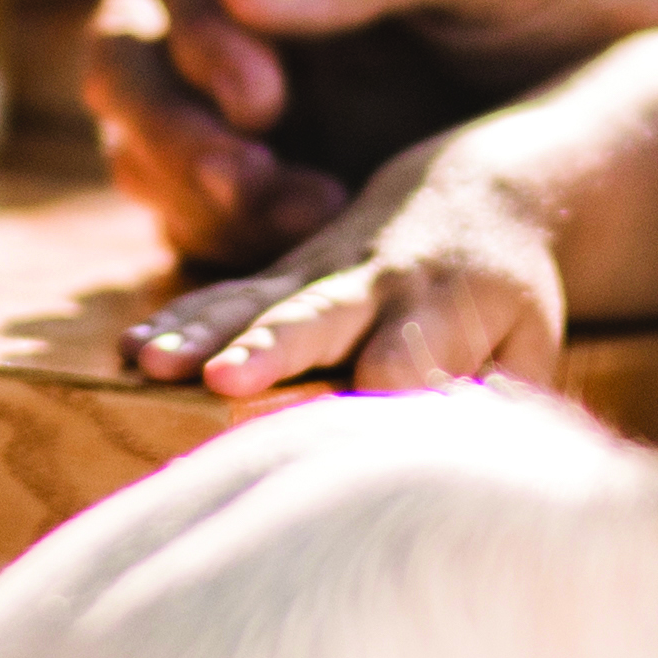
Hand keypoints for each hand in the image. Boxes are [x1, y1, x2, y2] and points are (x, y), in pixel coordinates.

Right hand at [86, 0, 657, 271]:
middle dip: (173, 123)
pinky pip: (194, 200)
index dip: (194, 19)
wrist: (638, 56)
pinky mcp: (260, 155)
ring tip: (303, 220)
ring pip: (146, 132)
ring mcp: (239, 69)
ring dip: (197, 186)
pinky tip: (310, 244)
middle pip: (131, 45)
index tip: (258, 95)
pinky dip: (228, 230)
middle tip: (251, 183)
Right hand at [120, 143, 565, 397]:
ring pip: (256, 301)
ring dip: (201, 331)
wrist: (478, 194)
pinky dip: (180, 318)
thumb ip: (501, 402)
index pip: (409, 356)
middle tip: (223, 380)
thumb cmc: (504, 299)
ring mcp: (324, 272)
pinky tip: (131, 348)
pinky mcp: (286, 272)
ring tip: (150, 362)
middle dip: (272, 349)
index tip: (351, 430)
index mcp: (449, 304)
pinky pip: (226, 293)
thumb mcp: (526, 345)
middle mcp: (380, 284)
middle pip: (322, 318)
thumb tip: (470, 463)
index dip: (383, 389)